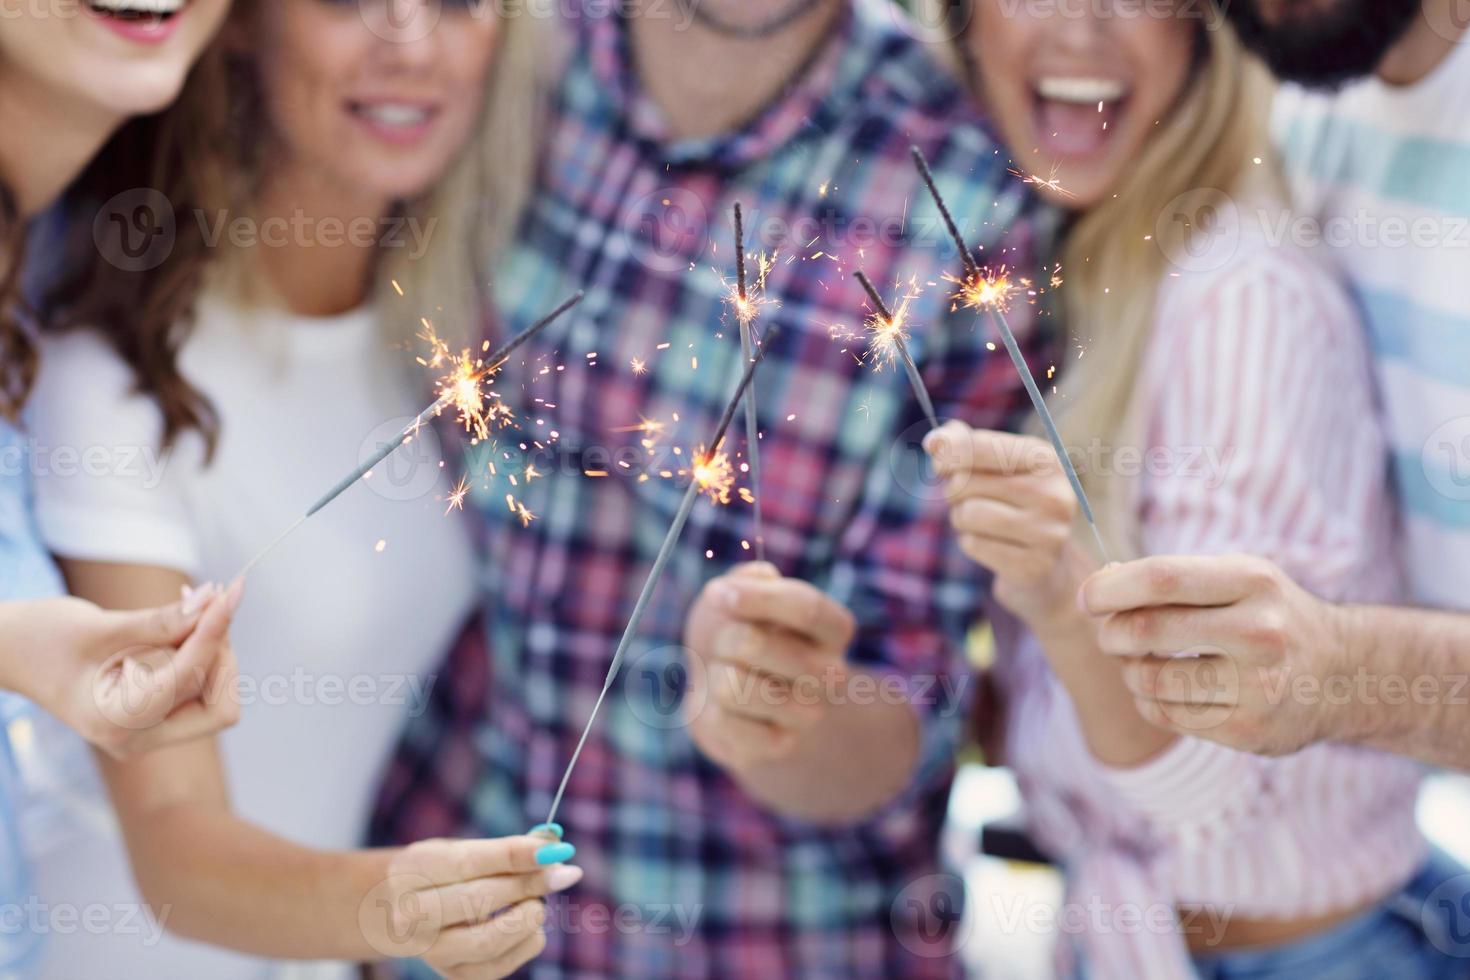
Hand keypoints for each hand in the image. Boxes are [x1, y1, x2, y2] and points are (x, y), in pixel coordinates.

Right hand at [0, 582, 243, 758]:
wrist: (11, 654)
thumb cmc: (43, 638)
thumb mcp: (101, 626)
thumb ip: (161, 621)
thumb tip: (214, 602)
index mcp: (116, 722)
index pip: (190, 677)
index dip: (214, 632)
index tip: (230, 592)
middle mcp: (138, 738)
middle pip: (218, 703)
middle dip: (219, 651)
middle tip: (204, 604)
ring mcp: (147, 732)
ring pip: (213, 694)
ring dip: (211, 648)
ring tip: (184, 607)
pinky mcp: (154, 716)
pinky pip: (197, 688)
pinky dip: (199, 652)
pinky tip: (178, 621)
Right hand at [372, 836, 581, 977]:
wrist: (404, 912)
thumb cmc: (446, 873)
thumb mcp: (465, 849)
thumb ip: (507, 848)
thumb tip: (554, 844)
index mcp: (412, 869)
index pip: (468, 862)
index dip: (514, 855)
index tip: (554, 848)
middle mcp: (411, 914)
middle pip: (478, 901)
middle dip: (528, 885)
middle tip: (561, 874)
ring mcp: (431, 950)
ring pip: (488, 940)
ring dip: (526, 918)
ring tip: (537, 903)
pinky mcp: (454, 974)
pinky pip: (500, 965)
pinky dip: (527, 942)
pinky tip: (529, 925)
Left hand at [683, 563, 854, 771]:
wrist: (727, 694)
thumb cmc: (736, 634)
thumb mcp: (738, 595)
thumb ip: (748, 579)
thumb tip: (758, 576)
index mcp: (833, 628)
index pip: (806, 608)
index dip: (756, 598)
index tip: (718, 593)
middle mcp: (831, 672)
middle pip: (757, 644)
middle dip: (723, 638)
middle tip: (723, 644)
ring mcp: (808, 714)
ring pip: (734, 685)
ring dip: (715, 676)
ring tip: (726, 676)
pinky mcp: (779, 746)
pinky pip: (723, 721)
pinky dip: (710, 711)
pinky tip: (726, 710)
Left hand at [924, 422, 1088, 623]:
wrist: (1043, 559)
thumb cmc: (1010, 502)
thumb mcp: (994, 466)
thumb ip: (963, 445)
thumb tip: (934, 441)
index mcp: (1046, 460)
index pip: (981, 446)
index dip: (950, 453)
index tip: (939, 462)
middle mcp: (1054, 494)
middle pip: (966, 482)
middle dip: (955, 491)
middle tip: (969, 499)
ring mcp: (1048, 533)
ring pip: (968, 514)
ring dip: (961, 518)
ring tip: (979, 521)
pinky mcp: (1033, 565)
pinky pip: (973, 544)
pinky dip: (971, 542)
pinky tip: (991, 543)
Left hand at [1080, 555, 1349, 755]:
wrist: (1345, 674)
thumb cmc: (1268, 615)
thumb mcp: (1237, 578)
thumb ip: (1173, 578)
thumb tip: (1099, 585)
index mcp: (1253, 582)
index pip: (1162, 578)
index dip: (1111, 589)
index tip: (1087, 598)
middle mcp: (1260, 633)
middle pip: (1147, 631)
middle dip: (1111, 634)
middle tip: (1110, 635)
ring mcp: (1257, 687)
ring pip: (1149, 680)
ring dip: (1129, 671)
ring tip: (1139, 662)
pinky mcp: (1249, 731)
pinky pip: (1166, 716)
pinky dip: (1148, 701)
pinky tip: (1162, 689)